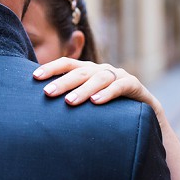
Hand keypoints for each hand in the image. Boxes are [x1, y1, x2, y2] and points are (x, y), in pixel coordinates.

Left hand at [33, 57, 160, 110]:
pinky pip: (120, 86)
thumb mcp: (87, 103)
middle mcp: (101, 69)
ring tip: (69, 102)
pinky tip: (96, 102)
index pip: (67, 64)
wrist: (145, 115)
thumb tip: (38, 111)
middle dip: (63, 82)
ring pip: (99, 78)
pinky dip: (108, 93)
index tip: (34, 77)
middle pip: (80, 72)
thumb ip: (69, 100)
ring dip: (83, 89)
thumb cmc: (109, 109)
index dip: (51, 68)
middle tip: (47, 93)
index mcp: (87, 71)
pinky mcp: (134, 85)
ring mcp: (118, 75)